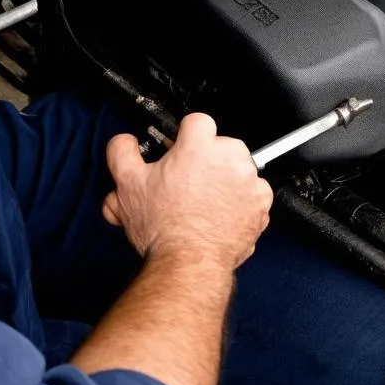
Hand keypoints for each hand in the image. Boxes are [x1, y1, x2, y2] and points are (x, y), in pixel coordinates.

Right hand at [102, 113, 272, 269]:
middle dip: (208, 160)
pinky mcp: (262, 203)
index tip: (182, 151)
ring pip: (239, 169)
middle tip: (190, 184)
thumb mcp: (127, 185)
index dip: (187, 137)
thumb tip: (125, 141)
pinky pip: (253, 193)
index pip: (198, 122)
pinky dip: (242, 202)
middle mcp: (230, 157)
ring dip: (226, 180)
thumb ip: (122, 152)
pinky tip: (222, 215)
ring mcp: (249, 180)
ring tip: (205, 203)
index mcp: (199, 146)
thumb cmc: (162, 227)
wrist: (189, 262)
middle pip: (221, 145)